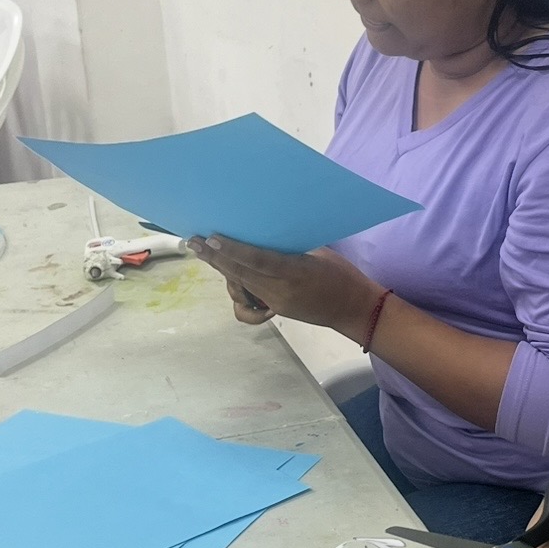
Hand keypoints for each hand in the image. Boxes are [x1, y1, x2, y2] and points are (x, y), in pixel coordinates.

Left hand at [189, 237, 379, 336]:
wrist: (355, 308)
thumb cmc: (342, 275)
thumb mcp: (319, 253)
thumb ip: (289, 248)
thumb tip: (262, 236)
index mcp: (295, 271)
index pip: (256, 260)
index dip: (231, 250)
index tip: (210, 238)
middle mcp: (280, 291)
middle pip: (240, 273)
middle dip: (215, 257)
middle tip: (193, 242)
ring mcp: (275, 304)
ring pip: (240, 287)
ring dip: (224, 271)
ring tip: (210, 254)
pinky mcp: (275, 311)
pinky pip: (247, 308)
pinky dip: (238, 296)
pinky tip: (236, 285)